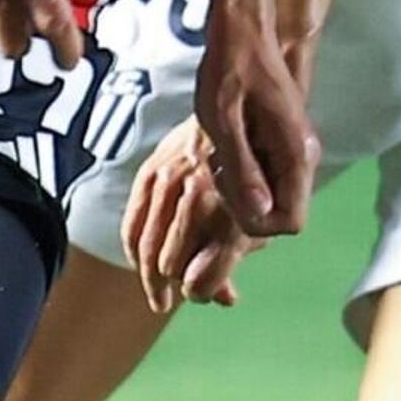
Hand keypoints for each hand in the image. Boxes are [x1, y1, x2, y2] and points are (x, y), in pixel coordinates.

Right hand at [123, 120, 256, 311]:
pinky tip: (143, 265)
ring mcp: (171, 180)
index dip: (203, 292)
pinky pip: (133, 221)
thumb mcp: (266, 210)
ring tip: (159, 298)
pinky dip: (135, 249)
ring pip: (147, 247)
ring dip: (151, 277)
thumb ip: (241, 253)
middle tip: (179, 296)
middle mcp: (198, 196)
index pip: (202, 276)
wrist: (249, 102)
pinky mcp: (153, 169)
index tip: (205, 295)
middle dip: (178, 284)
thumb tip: (226, 298)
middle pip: (171, 265)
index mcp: (232, 210)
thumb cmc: (266, 164)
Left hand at [192, 0, 316, 237]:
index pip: (291, 222)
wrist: (244, 25)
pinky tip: (225, 148)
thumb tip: (258, 212)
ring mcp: (295, 151)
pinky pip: (267, 178)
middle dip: (246, 207)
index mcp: (296, 153)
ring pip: (274, 198)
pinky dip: (243, 174)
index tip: (228, 189)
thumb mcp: (223, 118)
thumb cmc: (230, 65)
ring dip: (242, 190)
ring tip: (219, 155)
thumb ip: (242, 167)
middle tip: (219, 169)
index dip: (256, 222)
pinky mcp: (283, 144)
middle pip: (283, 215)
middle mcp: (304, 157)